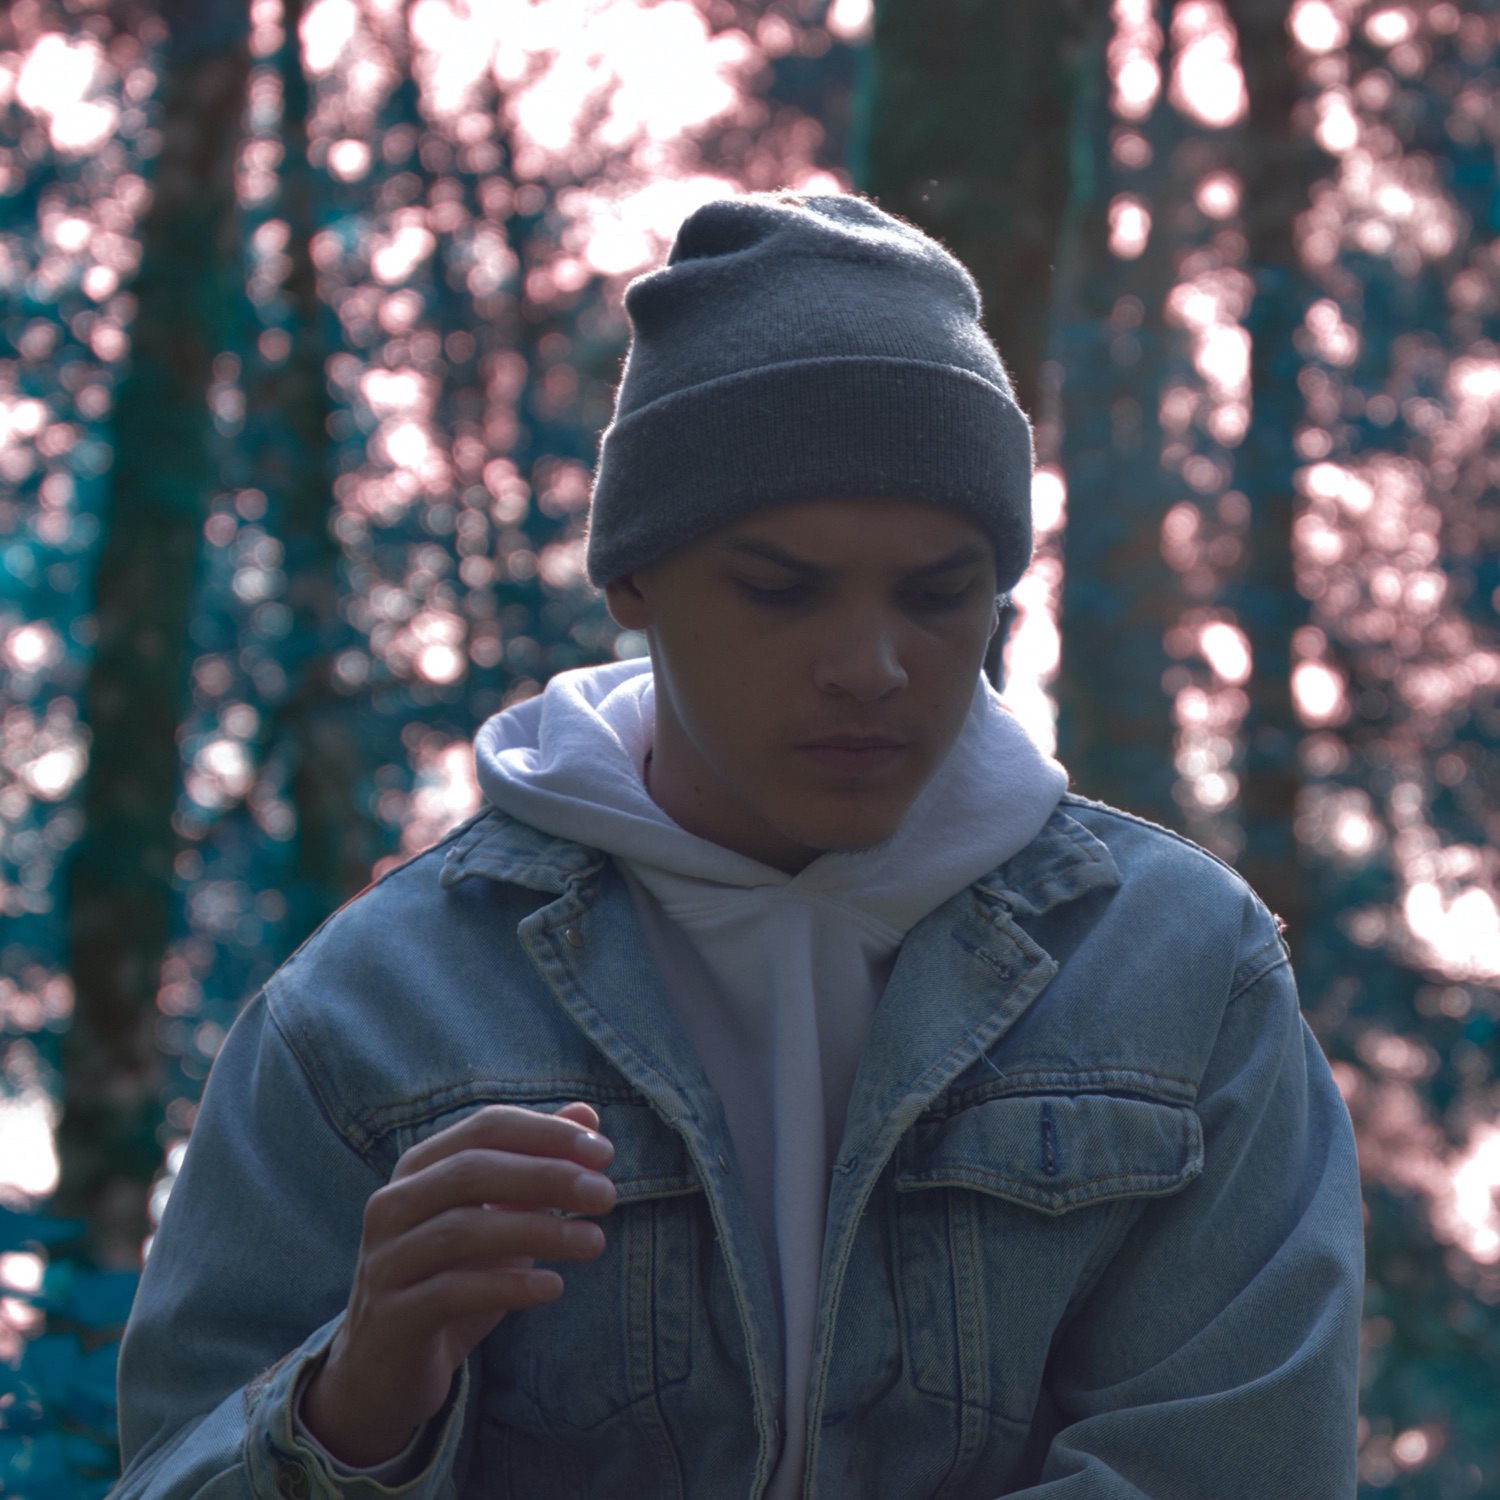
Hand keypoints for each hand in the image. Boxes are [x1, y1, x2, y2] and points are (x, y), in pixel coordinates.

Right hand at [299, 1101, 615, 1466]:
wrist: (387, 1368)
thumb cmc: (452, 1277)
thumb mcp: (498, 1217)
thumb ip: (536, 1164)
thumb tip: (588, 1114)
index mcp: (420, 1167)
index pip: (485, 1127)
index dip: (547, 1133)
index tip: (604, 1152)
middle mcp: (394, 1204)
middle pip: (473, 1171)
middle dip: (547, 1176)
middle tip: (606, 1194)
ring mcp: (387, 1260)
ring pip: (463, 1230)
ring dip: (539, 1231)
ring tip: (595, 1242)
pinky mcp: (392, 1316)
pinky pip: (452, 1291)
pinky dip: (509, 1286)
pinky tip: (554, 1287)